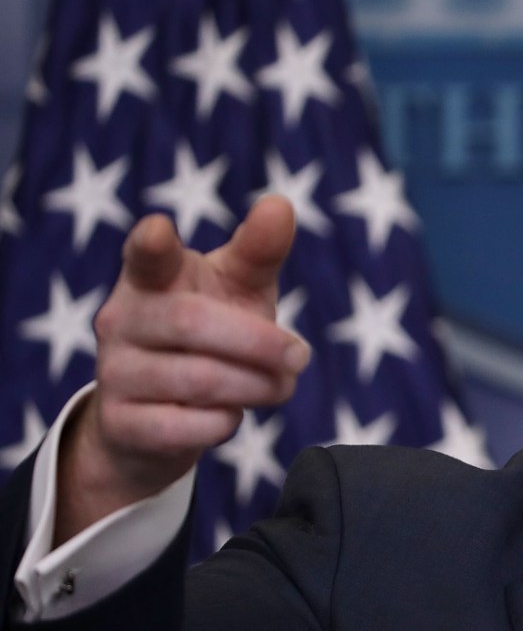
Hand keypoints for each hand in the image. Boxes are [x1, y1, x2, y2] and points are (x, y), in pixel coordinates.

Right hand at [55, 196, 310, 544]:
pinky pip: (189, 426)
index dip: (151, 244)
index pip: (144, 256)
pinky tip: (233, 414)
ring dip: (256, 386)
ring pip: (199, 381)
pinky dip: (226, 422)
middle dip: (259, 343)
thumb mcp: (238, 291)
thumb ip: (259, 253)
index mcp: (152, 278)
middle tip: (300, 356)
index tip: (159, 229)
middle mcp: (121, 319)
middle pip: (193, 324)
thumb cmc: (213, 336)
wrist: (158, 420)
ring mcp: (114, 371)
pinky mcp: (120, 423)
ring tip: (281, 385)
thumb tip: (281, 203)